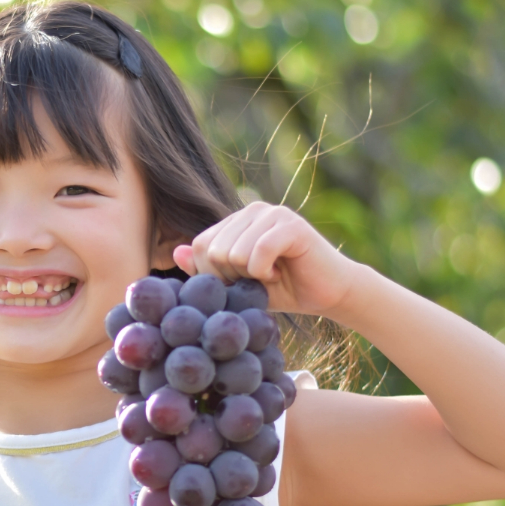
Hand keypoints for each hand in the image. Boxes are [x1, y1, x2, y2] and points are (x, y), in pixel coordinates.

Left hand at [172, 202, 362, 316]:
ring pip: (233, 253)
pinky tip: (280, 272)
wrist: (329, 295)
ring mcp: (272, 214)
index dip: (212, 274)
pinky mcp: (291, 225)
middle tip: (257, 279)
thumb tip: (176, 253)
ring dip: (250, 276)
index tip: (238, 283)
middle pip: (214, 250)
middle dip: (231, 277)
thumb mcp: (238, 284)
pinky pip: (258, 252)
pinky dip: (265, 273)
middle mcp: (252, 211)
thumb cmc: (283, 289)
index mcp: (236, 221)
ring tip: (270, 274)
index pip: (201, 245)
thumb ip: (207, 270)